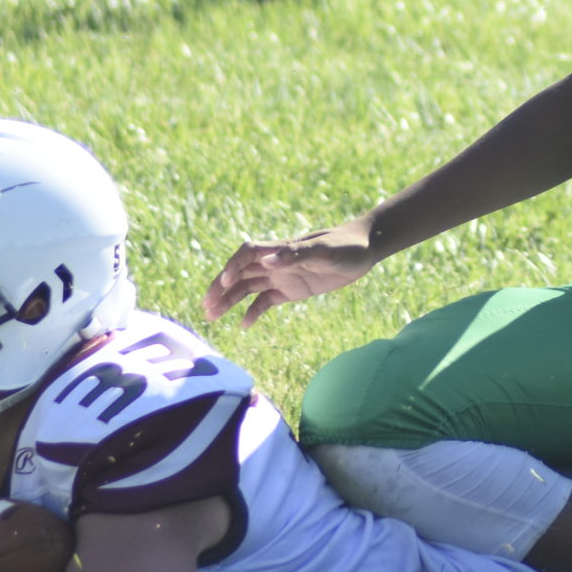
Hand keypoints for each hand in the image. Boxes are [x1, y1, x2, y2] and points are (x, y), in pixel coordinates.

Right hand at [204, 221, 379, 325]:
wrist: (365, 250)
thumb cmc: (346, 246)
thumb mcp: (324, 251)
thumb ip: (296, 255)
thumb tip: (267, 261)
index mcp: (279, 249)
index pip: (246, 255)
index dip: (232, 266)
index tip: (225, 282)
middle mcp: (275, 262)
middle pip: (240, 274)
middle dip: (221, 288)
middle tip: (206, 307)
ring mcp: (281, 277)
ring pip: (247, 289)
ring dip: (229, 301)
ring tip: (212, 317)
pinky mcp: (290, 290)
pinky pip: (265, 302)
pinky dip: (253, 312)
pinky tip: (244, 326)